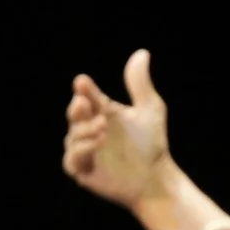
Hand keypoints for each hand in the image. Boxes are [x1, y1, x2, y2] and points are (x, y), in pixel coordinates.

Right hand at [62, 49, 172, 205]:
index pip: (88, 96)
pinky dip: (80, 151)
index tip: (82, 82)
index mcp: (102, 111)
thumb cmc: (152, 144)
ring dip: (83, 131)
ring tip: (102, 126)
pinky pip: (72, 160)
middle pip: (75, 115)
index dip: (84, 89)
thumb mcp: (150, 109)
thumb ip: (140, 84)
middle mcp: (90, 129)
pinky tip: (96, 143)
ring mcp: (86, 150)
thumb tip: (142, 53)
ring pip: (72, 137)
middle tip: (84, 103)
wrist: (156, 176)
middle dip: (76, 109)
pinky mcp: (84, 171)